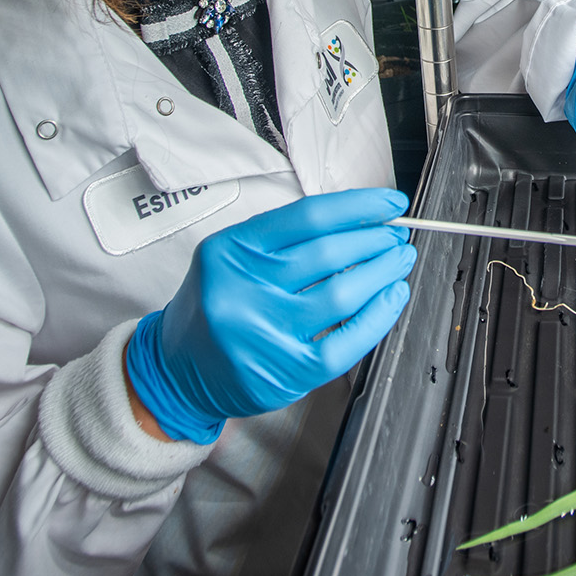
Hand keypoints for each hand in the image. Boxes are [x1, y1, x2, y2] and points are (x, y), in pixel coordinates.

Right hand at [125, 188, 414, 441]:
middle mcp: (243, 290)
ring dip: (383, 272)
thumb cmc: (217, 306)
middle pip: (329, 254)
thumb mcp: (233, 257)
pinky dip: (378, 317)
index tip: (389, 203)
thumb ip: (287, 239)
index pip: (307, 218)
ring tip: (398, 261)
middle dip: (375, 239)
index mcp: (231, 251)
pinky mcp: (285, 373)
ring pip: (342, 295)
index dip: (358, 206)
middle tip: (396, 234)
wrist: (177, 370)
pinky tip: (391, 298)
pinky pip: (345, 343)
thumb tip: (361, 222)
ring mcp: (264, 334)